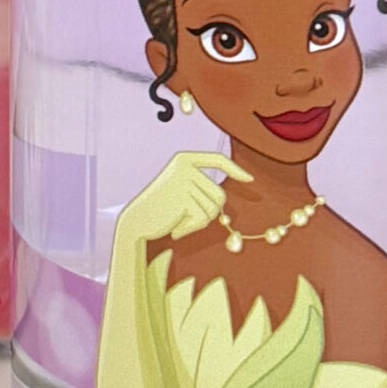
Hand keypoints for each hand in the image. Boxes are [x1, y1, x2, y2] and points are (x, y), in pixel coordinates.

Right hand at [121, 149, 250, 244]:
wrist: (137, 220)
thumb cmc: (160, 208)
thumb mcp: (180, 191)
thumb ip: (199, 189)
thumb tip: (222, 201)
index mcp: (184, 159)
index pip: (217, 159)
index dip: (235, 169)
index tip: (249, 180)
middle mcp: (185, 166)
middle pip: (219, 194)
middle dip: (208, 212)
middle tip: (186, 217)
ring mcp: (184, 181)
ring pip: (213, 209)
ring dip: (199, 221)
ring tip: (179, 219)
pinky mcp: (183, 198)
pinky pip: (203, 219)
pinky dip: (191, 228)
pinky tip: (176, 228)